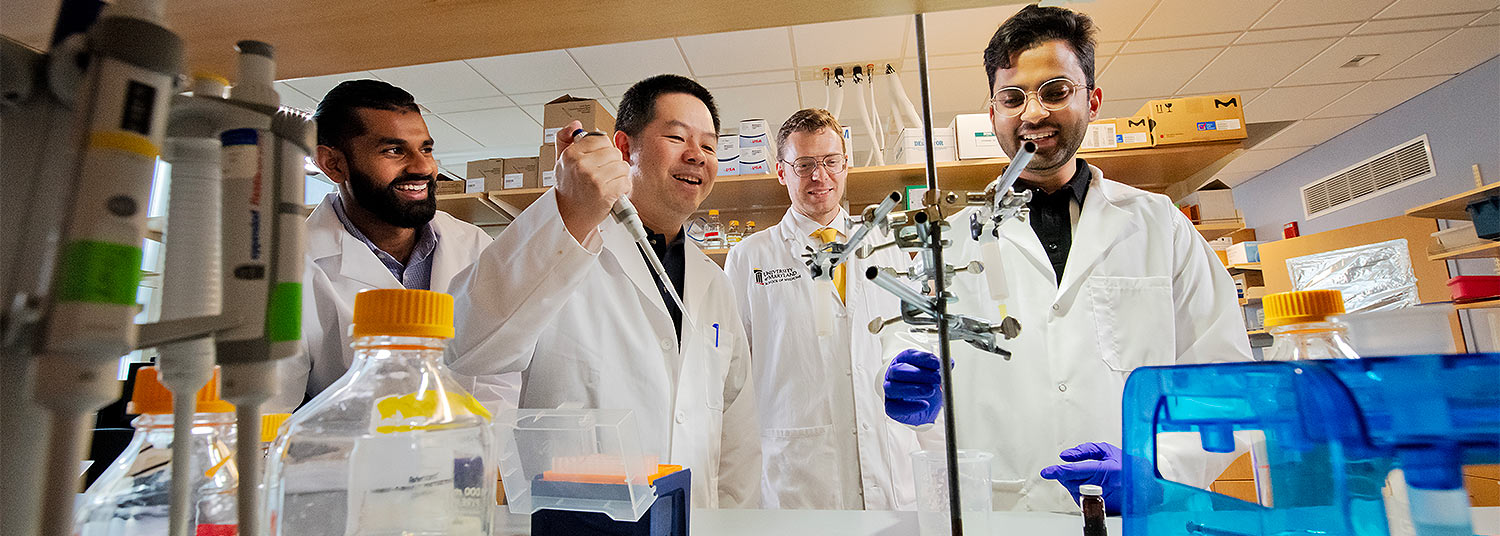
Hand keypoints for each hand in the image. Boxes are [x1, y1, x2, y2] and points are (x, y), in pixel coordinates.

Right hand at [553, 120, 630, 242]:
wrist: (569, 217)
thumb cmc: (568, 189)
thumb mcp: (561, 162)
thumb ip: (564, 140)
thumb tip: (575, 124)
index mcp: (571, 154)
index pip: (601, 138)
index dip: (603, 150)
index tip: (598, 160)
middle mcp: (581, 164)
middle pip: (614, 152)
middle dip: (612, 163)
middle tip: (603, 174)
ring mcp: (593, 178)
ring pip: (622, 166)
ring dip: (619, 176)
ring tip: (608, 183)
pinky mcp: (605, 192)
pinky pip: (625, 181)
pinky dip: (622, 188)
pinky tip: (612, 192)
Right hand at [883, 349, 943, 425]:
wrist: (919, 402)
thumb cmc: (924, 384)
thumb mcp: (933, 373)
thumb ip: (940, 368)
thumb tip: (949, 363)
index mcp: (902, 361)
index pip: (910, 356)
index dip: (924, 359)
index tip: (939, 363)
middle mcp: (892, 375)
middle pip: (899, 371)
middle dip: (919, 374)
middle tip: (937, 378)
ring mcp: (889, 391)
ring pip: (893, 388)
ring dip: (914, 389)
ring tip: (930, 390)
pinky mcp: (890, 407)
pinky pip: (894, 408)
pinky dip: (910, 407)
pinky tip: (924, 405)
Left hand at [1040, 442, 1122, 513]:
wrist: (1145, 487)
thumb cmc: (1128, 468)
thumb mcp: (1108, 451)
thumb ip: (1085, 451)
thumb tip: (1065, 456)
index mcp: (1105, 470)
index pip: (1074, 471)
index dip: (1057, 471)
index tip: (1046, 472)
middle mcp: (1104, 487)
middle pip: (1070, 482)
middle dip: (1066, 475)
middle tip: (1073, 469)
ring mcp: (1103, 500)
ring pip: (1074, 491)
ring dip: (1074, 483)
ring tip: (1090, 478)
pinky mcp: (1101, 509)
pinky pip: (1081, 500)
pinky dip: (1081, 492)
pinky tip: (1092, 487)